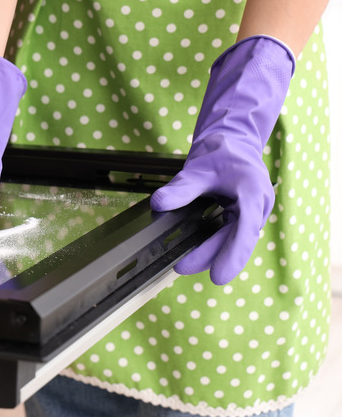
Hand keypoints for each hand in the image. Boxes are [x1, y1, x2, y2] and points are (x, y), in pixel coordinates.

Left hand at [150, 36, 294, 284]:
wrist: (232, 140)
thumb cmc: (221, 151)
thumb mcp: (198, 168)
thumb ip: (181, 188)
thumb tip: (159, 204)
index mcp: (251, 192)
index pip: (244, 229)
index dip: (232, 254)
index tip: (218, 275)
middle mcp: (257, 206)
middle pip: (237, 240)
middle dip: (212, 257)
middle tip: (182, 267)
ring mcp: (252, 212)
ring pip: (235, 240)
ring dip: (212, 253)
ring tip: (183, 263)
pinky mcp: (243, 216)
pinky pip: (231, 234)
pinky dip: (215, 244)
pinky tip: (195, 252)